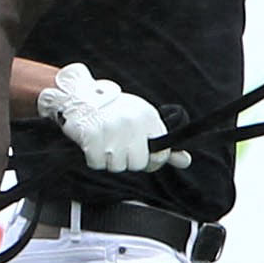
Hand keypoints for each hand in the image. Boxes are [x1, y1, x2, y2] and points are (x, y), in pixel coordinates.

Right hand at [36, 66, 166, 173]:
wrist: (78, 95)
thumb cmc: (113, 111)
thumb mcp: (141, 121)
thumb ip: (164, 144)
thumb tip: (185, 161)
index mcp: (148, 117)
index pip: (161, 154)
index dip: (151, 160)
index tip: (140, 153)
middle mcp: (132, 122)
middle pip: (138, 164)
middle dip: (127, 160)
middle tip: (117, 146)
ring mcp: (112, 129)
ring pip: (117, 166)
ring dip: (108, 159)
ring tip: (104, 141)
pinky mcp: (92, 136)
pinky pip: (97, 163)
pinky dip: (93, 158)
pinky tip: (92, 143)